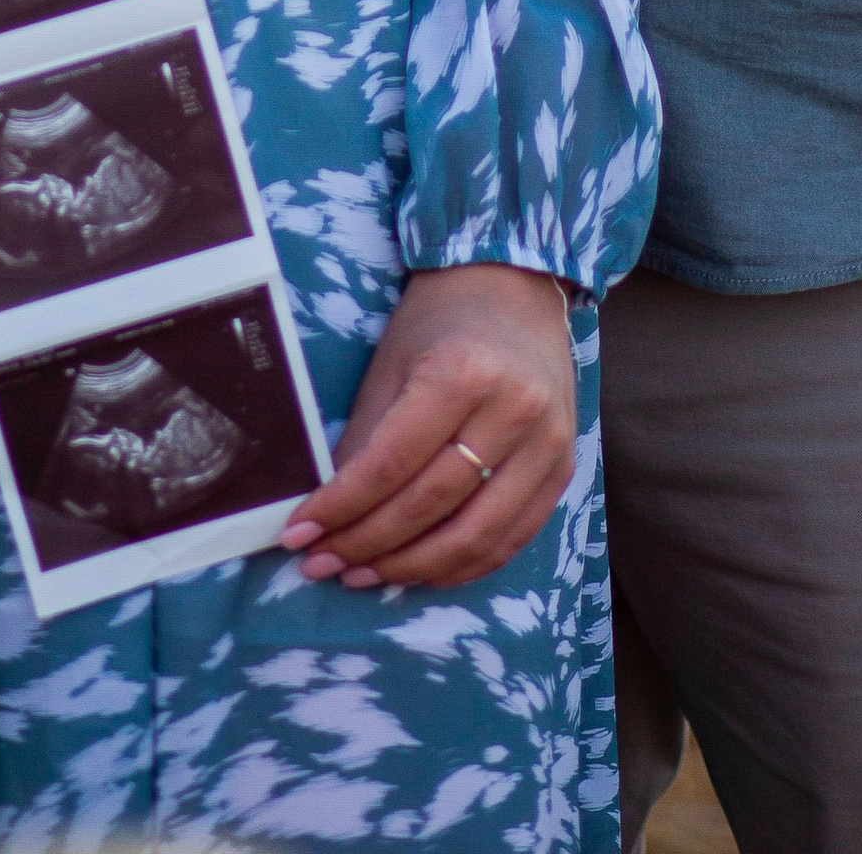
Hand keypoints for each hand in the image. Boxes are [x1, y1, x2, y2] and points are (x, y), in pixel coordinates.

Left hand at [282, 264, 576, 590]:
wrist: (515, 287)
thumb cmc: (441, 322)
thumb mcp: (391, 363)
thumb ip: (364, 438)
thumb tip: (326, 512)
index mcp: (463, 372)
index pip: (391, 463)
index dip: (341, 507)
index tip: (298, 534)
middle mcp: (513, 409)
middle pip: (430, 505)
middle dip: (367, 543)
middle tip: (322, 562)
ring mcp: (548, 442)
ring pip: (473, 536)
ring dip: (410, 568)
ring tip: (362, 575)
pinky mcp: (563, 468)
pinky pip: (510, 540)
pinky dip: (460, 566)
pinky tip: (417, 571)